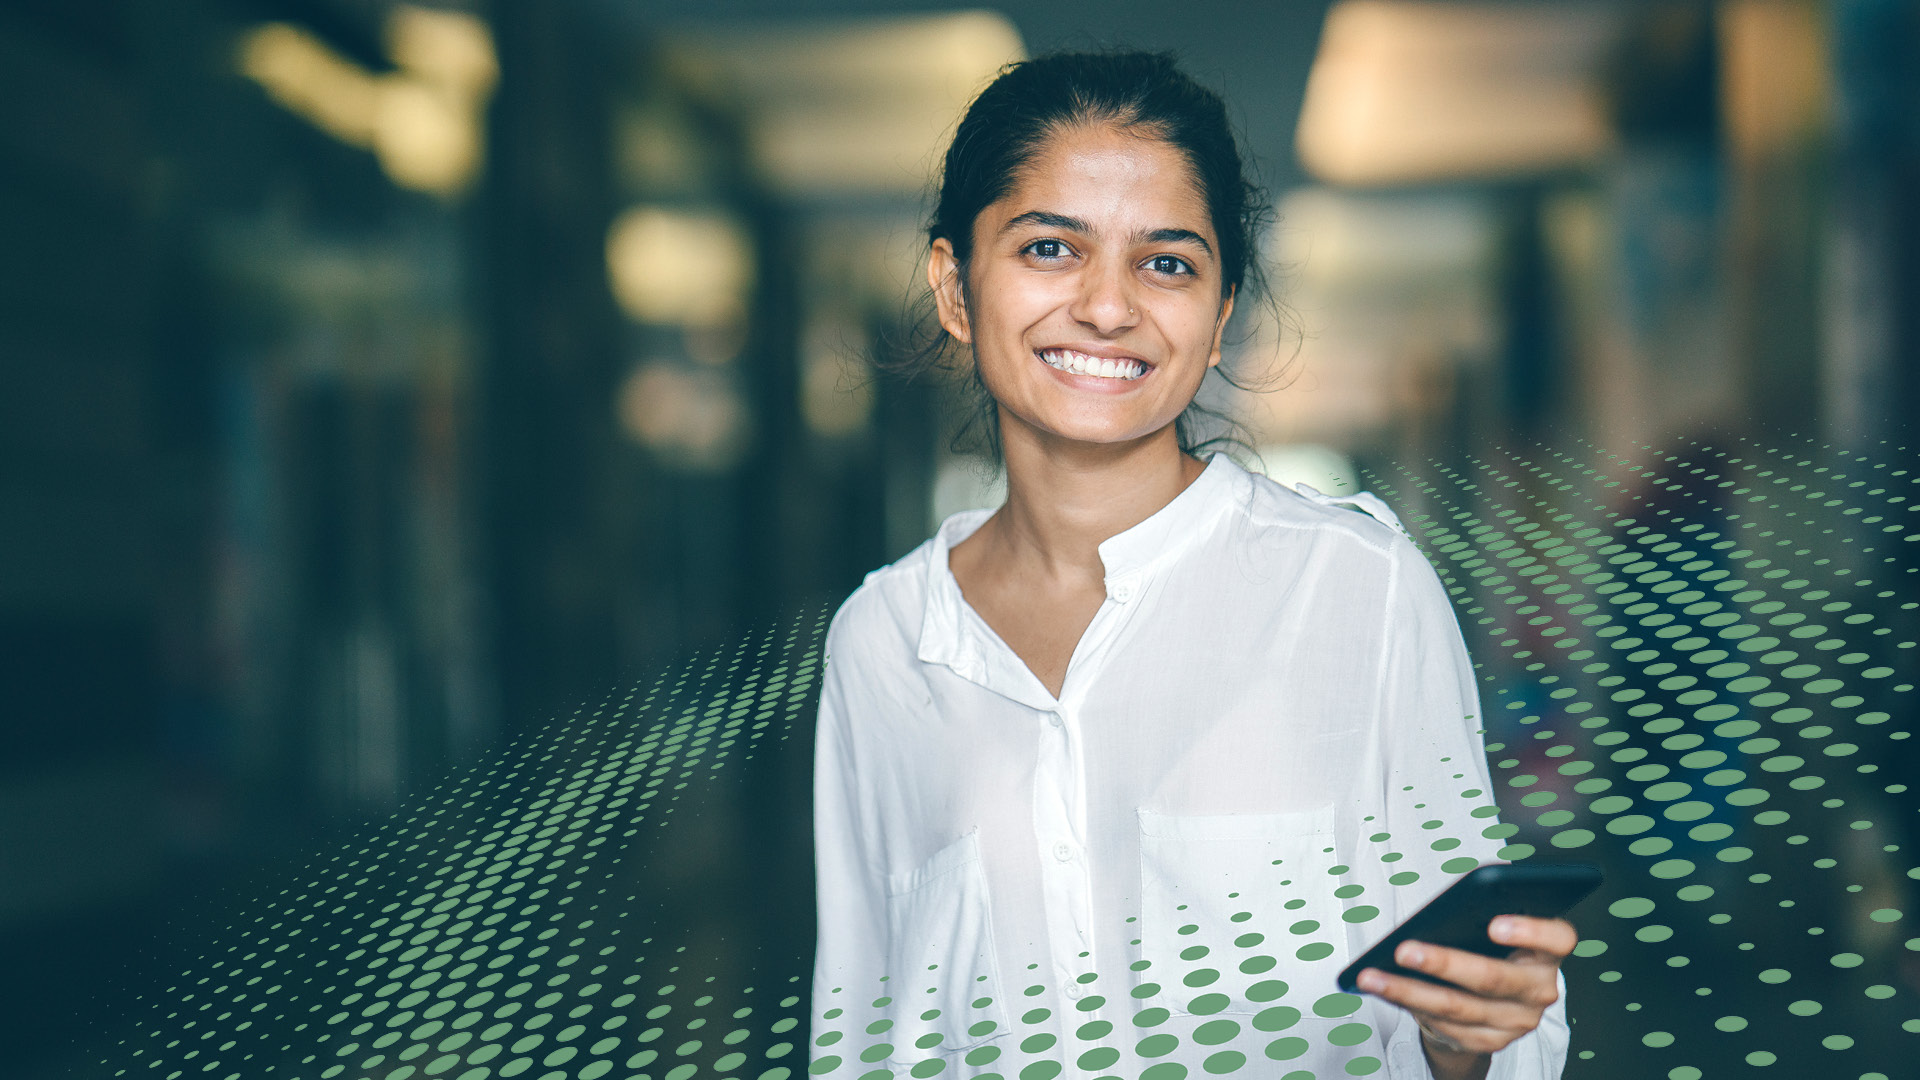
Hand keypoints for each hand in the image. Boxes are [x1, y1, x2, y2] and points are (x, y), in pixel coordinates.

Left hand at [1354, 915, 1573, 1074]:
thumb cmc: (1487, 943)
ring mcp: (1519, 1020)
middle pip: (1493, 978)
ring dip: (1408, 991)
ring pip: (1459, 1007)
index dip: (1531, 931)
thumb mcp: (1491, 921)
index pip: (1559, 938)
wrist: (1490, 996)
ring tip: (1373, 976)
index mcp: (1548, 949)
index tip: (1493, 922)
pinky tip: (1387, 993)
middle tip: (1404, 950)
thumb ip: (1479, 912)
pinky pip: (1448, 1028)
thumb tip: (1439, 914)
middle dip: (1444, 963)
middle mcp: (1540, 988)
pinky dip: (1413, 1009)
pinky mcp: (1493, 1041)